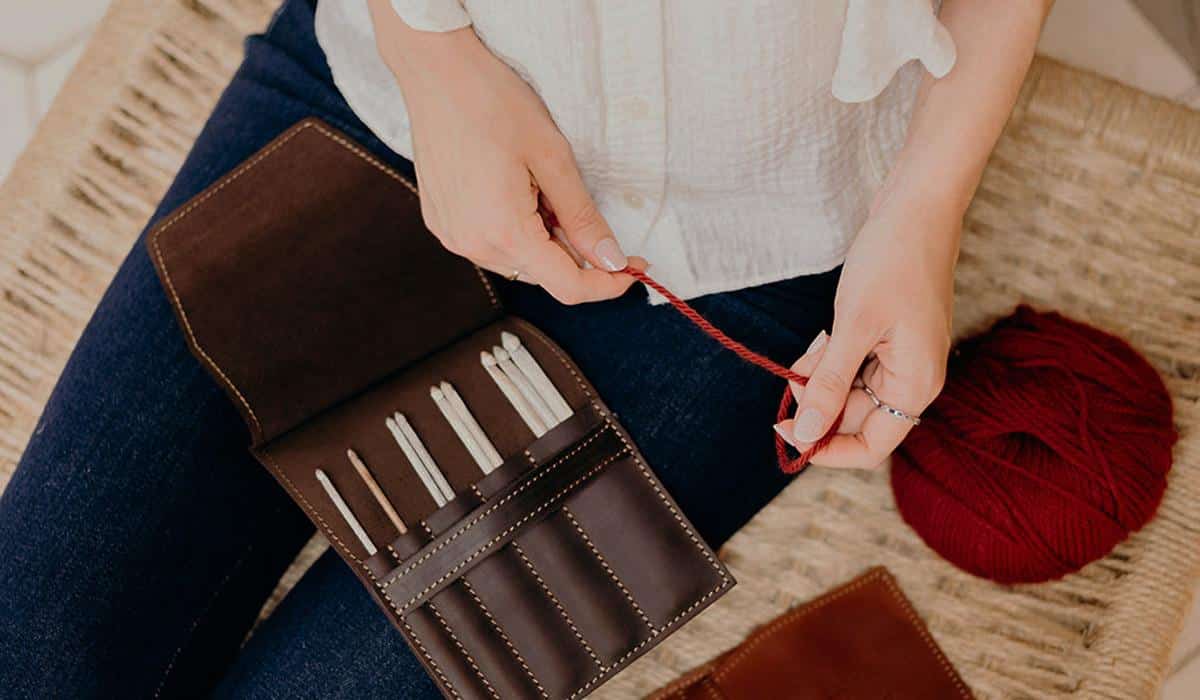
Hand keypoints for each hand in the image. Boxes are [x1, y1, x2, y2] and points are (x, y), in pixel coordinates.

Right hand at [369, 4, 643, 303]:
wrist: (436, 73)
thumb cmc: (494, 103)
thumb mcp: (553, 158)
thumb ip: (583, 217)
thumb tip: (611, 260)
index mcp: (503, 232)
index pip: (568, 286)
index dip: (607, 283)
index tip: (633, 266)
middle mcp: (473, 245)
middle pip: (544, 275)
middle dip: (574, 253)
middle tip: (581, 204)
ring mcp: (453, 237)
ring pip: (519, 262)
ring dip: (543, 241)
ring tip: (539, 188)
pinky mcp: (442, 224)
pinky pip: (492, 245)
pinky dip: (516, 231)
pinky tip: (516, 190)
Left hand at [776, 197, 957, 468]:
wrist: (917, 205)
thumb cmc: (893, 260)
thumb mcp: (853, 326)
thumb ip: (829, 384)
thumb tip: (806, 434)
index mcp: (916, 385)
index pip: (872, 446)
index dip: (828, 449)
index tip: (788, 433)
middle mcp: (914, 380)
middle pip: (858, 420)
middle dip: (818, 406)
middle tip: (788, 382)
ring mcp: (903, 359)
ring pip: (851, 391)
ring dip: (821, 380)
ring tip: (810, 350)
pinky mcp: (890, 338)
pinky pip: (854, 366)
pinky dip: (829, 360)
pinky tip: (820, 339)